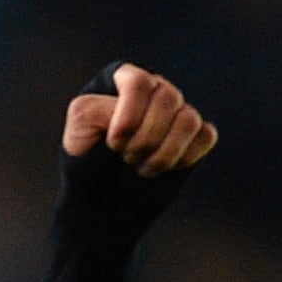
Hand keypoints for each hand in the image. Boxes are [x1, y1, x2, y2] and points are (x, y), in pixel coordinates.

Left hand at [61, 64, 218, 175]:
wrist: (103, 202)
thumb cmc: (86, 165)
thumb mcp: (76, 137)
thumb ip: (92, 112)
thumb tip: (120, 108)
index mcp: (121, 79)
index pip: (139, 82)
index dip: (129, 117)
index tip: (114, 144)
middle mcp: (153, 88)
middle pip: (169, 98)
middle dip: (146, 139)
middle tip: (126, 159)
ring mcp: (177, 110)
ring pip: (189, 120)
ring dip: (165, 154)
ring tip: (142, 168)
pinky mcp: (195, 134)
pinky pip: (206, 136)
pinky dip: (185, 158)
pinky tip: (165, 170)